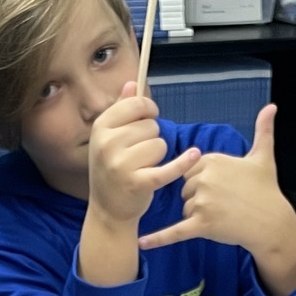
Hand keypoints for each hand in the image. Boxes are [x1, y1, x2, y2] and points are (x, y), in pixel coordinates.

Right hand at [88, 83, 200, 227]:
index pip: (136, 104)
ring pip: (160, 145)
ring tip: (142, 167)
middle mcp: (107, 144)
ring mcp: (121, 164)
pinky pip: (168, 167)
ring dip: (158, 156)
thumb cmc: (112, 170)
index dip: (148, 110)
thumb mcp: (109, 138)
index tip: (149, 117)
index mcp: (101, 127)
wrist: (107, 211)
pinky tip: (193, 155)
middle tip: (138, 155)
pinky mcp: (137, 183)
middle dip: (151, 138)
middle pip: (151, 126)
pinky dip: (182, 163)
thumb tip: (132, 84)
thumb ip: (122, 109)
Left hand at [139, 106, 295, 295]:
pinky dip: (158, 238)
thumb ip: (263, 130)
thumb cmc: (267, 190)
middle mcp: (203, 179)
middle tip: (224, 203)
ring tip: (223, 216)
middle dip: (199, 199)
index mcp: (211, 160)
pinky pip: (174, 231)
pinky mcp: (201, 225)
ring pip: (185, 209)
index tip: (222, 187)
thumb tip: (272, 105)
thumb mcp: (264, 157)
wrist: (272, 223)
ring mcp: (201, 202)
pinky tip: (142, 242)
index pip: (189, 171)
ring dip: (198, 216)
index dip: (203, 181)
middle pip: (185, 190)